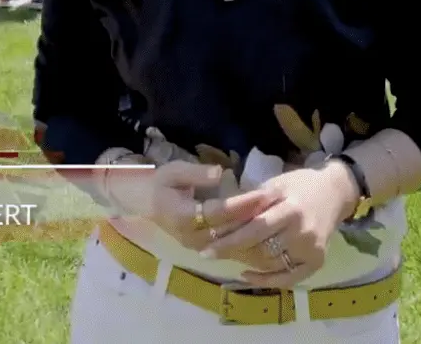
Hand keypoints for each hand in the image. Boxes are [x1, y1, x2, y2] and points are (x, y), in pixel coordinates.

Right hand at [117, 161, 269, 252]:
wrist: (145, 203)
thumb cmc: (161, 183)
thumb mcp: (174, 171)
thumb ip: (196, 173)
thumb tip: (220, 173)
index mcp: (182, 216)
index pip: (218, 212)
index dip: (240, 204)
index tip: (261, 194)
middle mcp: (190, 236)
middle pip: (227, 230)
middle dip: (252, 218)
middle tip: (275, 206)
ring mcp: (196, 246)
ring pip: (230, 242)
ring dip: (252, 230)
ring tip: (273, 216)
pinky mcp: (202, 249)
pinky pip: (227, 246)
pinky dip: (245, 239)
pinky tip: (263, 231)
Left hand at [200, 160, 358, 287]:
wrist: (336, 192)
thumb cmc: (299, 185)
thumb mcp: (273, 185)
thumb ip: (249, 202)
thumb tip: (216, 218)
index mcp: (291, 208)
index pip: (255, 228)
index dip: (230, 241)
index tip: (207, 249)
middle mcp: (303, 232)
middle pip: (261, 249)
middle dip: (232, 252)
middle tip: (210, 253)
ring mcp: (311, 249)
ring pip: (270, 265)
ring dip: (246, 262)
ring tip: (228, 255)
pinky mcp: (317, 262)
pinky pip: (287, 278)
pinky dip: (265, 279)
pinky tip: (247, 274)